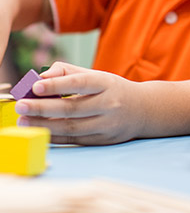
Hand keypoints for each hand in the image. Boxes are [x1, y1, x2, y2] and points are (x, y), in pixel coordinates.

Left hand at [14, 62, 143, 144]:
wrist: (145, 109)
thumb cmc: (114, 90)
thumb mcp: (98, 75)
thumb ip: (70, 72)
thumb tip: (43, 77)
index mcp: (107, 83)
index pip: (80, 83)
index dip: (57, 84)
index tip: (36, 87)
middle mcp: (110, 104)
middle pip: (72, 108)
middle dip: (43, 108)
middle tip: (21, 106)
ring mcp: (108, 124)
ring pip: (71, 127)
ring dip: (45, 125)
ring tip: (24, 121)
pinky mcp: (105, 140)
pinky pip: (75, 140)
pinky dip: (56, 137)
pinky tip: (41, 131)